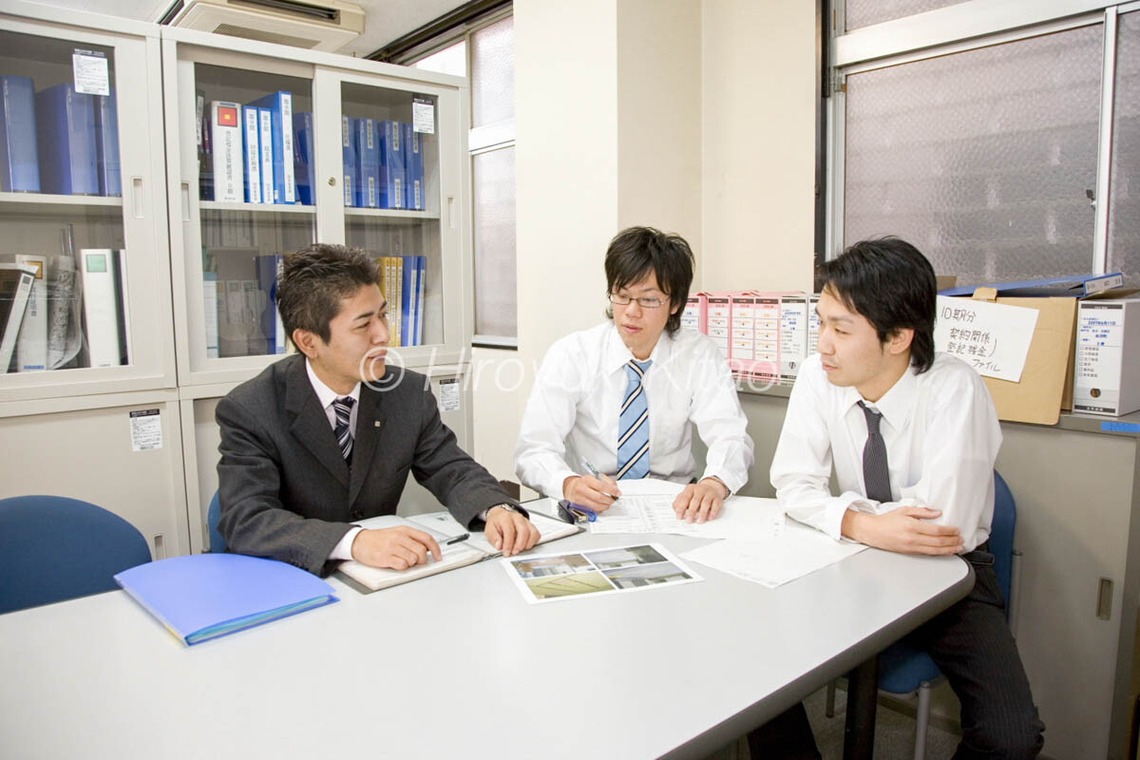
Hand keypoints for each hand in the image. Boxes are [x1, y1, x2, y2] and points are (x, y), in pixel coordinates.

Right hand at [351, 526, 441, 569]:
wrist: (359, 541)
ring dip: (411, 564)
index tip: (438, 556)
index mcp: (404, 530)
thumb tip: (427, 549)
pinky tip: (396, 564)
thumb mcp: (396, 533)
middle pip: (421, 551)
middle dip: (422, 560)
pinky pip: (402, 565)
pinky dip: (402, 567)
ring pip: (413, 559)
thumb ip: (411, 539)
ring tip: (403, 561)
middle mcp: (399, 537)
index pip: (426, 538)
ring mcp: (392, 547)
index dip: (435, 549)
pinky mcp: (386, 557)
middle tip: (417, 562)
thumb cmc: (378, 539)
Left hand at [485, 506, 540, 556]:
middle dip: (519, 544)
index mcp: (506, 518)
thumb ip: (494, 537)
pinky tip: (525, 546)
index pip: (509, 530)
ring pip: (532, 532)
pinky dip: (533, 542)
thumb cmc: (496, 523)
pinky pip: (537, 534)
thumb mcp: (489, 529)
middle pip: (523, 530)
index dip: (508, 544)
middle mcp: (517, 518)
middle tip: (514, 552)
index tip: (506, 552)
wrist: (500, 515)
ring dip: (527, 544)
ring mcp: (526, 521)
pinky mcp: (531, 525)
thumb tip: (499, 545)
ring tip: (520, 550)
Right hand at [562, 474, 620, 511]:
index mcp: (587, 480)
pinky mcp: (579, 506)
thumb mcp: (594, 477)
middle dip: (610, 500)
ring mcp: (580, 498)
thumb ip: (606, 481)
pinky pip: (592, 510)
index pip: (601, 486)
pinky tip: (602, 506)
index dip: (612, 490)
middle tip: (614, 500)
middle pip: (599, 497)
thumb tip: (615, 488)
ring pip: (596, 506)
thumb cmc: (584, 483)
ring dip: (606, 506)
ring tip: (609, 503)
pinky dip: (600, 509)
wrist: (570, 487)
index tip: (618, 493)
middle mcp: (582, 489)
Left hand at [673, 478, 726, 522]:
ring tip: (699, 521)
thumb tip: (676, 509)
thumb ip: (679, 502)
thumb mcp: (687, 495)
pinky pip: (715, 505)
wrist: (712, 488)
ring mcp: (710, 493)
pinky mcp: (718, 498)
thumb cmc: (697, 494)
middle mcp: (700, 490)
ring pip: (706, 503)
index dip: (681, 508)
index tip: (679, 516)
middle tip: (689, 520)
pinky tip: (709, 517)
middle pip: (695, 500)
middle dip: (691, 512)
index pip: (684, 498)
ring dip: (702, 513)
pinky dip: (713, 512)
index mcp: (690, 489)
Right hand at [841, 506, 963, 554]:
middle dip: (952, 541)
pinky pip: (928, 553)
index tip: (956, 530)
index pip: (936, 530)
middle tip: (961, 539)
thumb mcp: (904, 510)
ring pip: (935, 550)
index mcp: (911, 526)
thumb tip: (937, 513)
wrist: (872, 531)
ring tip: (958, 547)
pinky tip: (945, 551)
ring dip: (949, 549)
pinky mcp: (909, 552)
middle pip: (938, 542)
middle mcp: (912, 538)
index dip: (949, 531)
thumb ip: (922, 512)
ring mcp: (911, 547)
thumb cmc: (886, 520)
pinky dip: (939, 552)